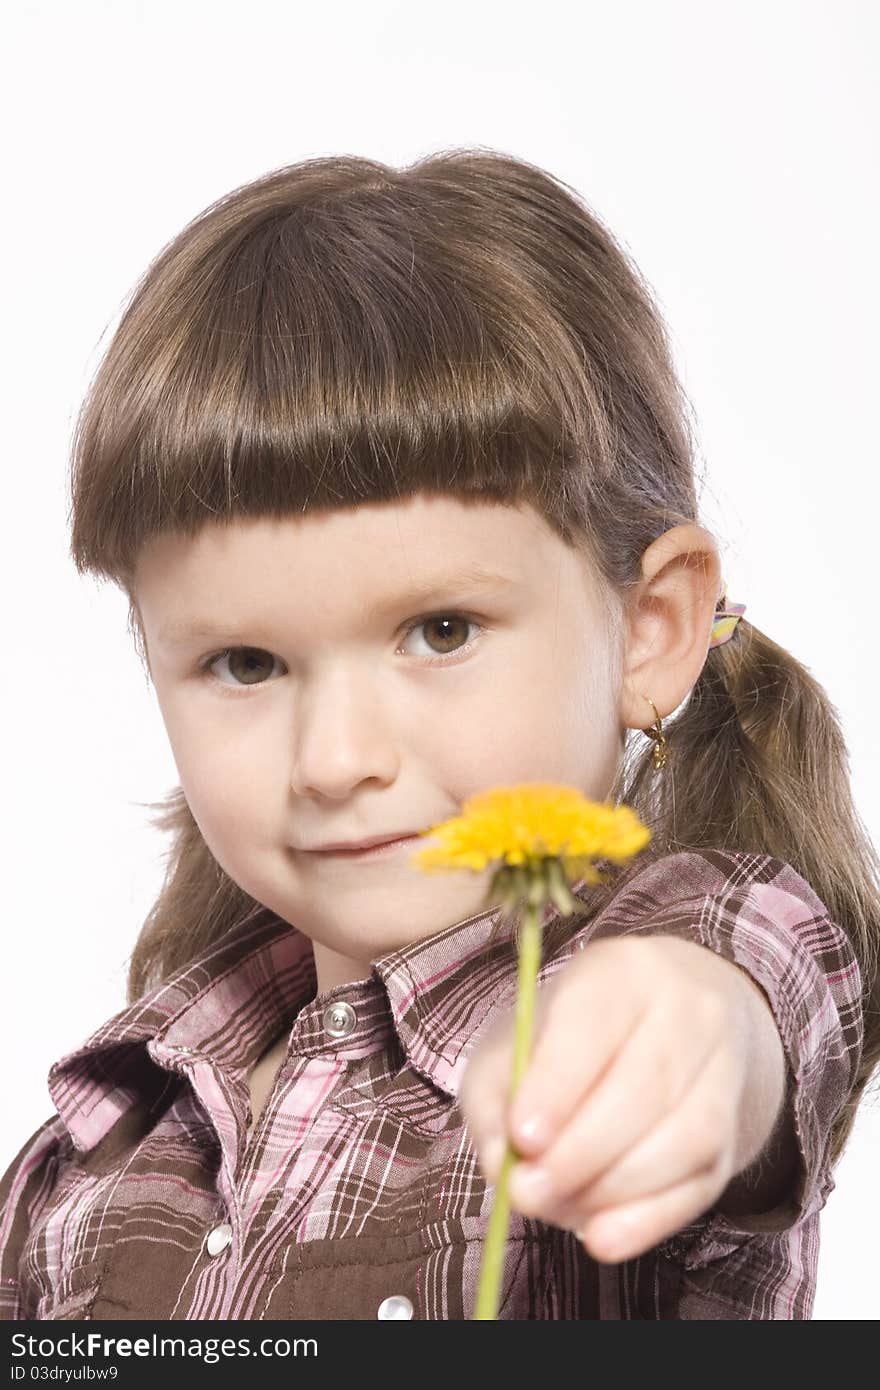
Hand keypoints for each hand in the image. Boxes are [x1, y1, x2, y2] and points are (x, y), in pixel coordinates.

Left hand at [458, 933, 757, 1264]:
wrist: (661, 1020)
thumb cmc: (568, 1035)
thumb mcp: (513, 1042)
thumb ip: (494, 1098)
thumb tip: (503, 1166)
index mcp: (622, 970)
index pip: (596, 1022)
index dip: (560, 1083)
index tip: (524, 1137)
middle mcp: (687, 1009)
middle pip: (647, 1084)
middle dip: (582, 1150)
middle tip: (528, 1190)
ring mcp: (722, 1069)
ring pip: (686, 1136)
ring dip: (614, 1188)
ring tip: (554, 1208)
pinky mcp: (733, 1132)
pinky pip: (704, 1182)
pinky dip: (650, 1220)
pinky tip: (603, 1237)